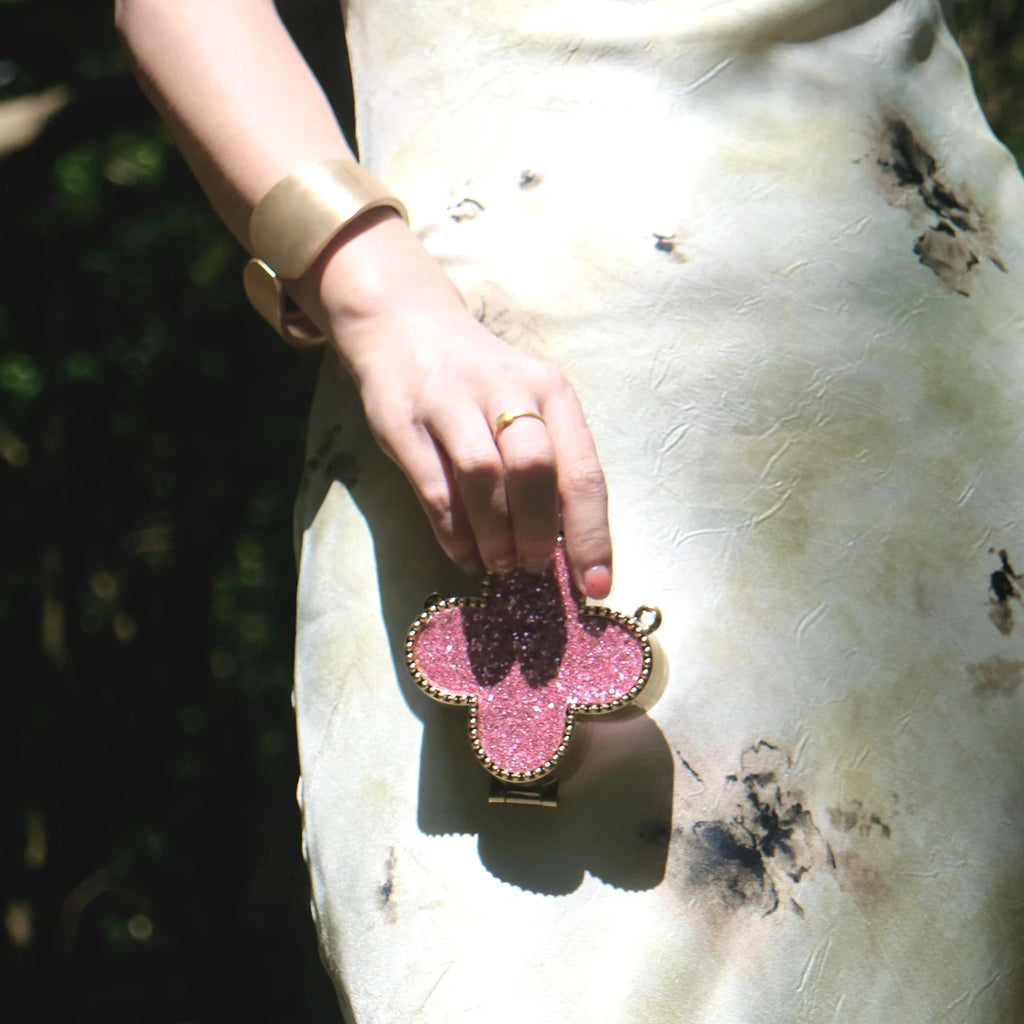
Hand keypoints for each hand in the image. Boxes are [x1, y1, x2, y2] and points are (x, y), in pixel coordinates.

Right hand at [293, 210, 612, 597]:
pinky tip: (464, 554)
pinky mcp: (404, 420)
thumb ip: (549, 465)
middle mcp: (506, 389)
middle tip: (534, 566)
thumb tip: (569, 549)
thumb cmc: (482, 382)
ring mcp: (451, 400)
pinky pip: (435, 487)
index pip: (583, 470)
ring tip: (500, 565)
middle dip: (540, 532)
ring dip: (496, 534)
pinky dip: (453, 532)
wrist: (406, 326)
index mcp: (551, 390)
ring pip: (484, 477)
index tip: (595, 586)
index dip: (592, 535)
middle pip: (535, 470)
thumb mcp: (527, 405)